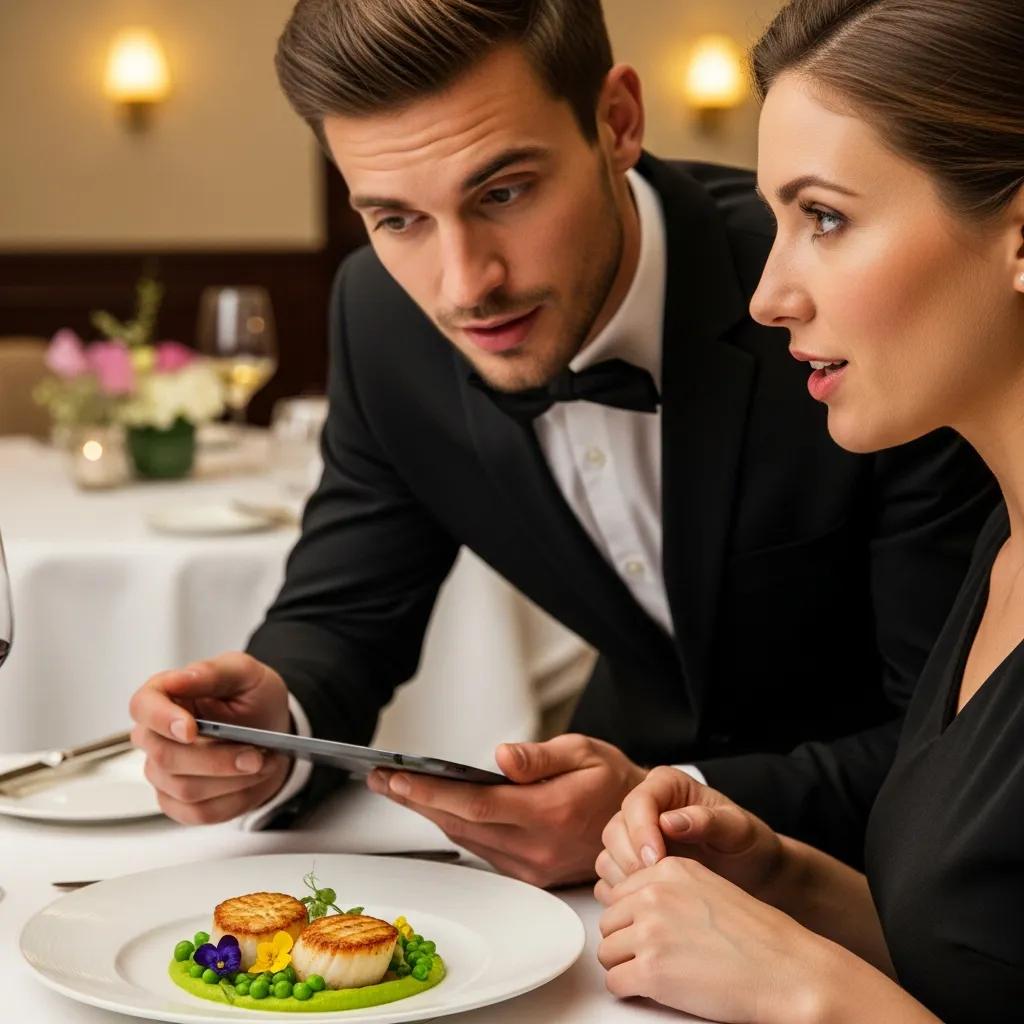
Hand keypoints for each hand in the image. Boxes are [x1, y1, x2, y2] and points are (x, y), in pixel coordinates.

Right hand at [129, 651, 292, 823]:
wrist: (272, 733)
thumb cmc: (253, 700)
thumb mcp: (246, 673)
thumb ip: (214, 672)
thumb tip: (180, 678)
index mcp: (165, 696)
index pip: (142, 706)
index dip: (161, 719)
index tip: (190, 728)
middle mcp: (156, 736)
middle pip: (165, 757)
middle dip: (217, 759)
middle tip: (255, 754)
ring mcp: (163, 773)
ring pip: (185, 789)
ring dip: (233, 779)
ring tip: (263, 762)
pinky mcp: (178, 802)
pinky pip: (200, 812)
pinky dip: (234, 798)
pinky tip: (252, 780)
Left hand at [366, 734, 646, 887]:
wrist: (639, 824)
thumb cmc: (611, 781)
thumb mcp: (583, 752)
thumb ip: (539, 757)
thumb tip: (501, 756)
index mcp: (550, 812)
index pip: (476, 804)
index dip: (432, 793)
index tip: (398, 779)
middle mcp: (537, 846)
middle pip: (462, 824)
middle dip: (416, 801)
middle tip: (381, 778)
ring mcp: (532, 865)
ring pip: (467, 839)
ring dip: (430, 814)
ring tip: (397, 787)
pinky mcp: (530, 873)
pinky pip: (482, 849)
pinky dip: (455, 827)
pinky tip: (436, 807)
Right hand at [595, 765, 785, 905]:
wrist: (754, 874)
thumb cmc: (748, 845)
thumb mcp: (737, 829)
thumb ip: (707, 821)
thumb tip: (670, 821)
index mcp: (666, 786)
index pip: (637, 802)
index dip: (641, 830)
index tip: (656, 858)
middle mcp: (644, 809)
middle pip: (615, 829)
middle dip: (631, 858)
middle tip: (654, 882)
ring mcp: (634, 840)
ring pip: (607, 856)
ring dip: (624, 878)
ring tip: (654, 896)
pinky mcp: (630, 868)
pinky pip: (609, 881)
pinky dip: (621, 895)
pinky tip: (646, 905)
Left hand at [598, 857, 830, 1023]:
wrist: (788, 971)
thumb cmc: (757, 937)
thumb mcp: (708, 888)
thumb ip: (668, 888)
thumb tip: (632, 905)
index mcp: (667, 869)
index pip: (620, 892)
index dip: (632, 918)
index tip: (652, 935)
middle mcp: (653, 894)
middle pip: (608, 922)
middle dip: (625, 943)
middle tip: (656, 959)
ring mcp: (650, 932)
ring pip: (606, 952)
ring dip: (626, 967)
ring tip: (659, 975)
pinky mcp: (651, 972)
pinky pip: (614, 983)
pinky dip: (630, 991)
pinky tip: (658, 991)